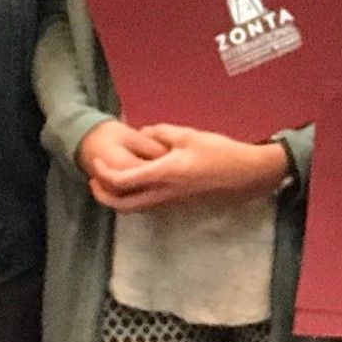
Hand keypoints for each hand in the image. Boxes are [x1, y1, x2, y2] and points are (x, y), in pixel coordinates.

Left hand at [87, 124, 286, 213]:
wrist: (247, 175)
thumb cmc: (220, 153)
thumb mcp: (189, 136)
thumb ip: (162, 133)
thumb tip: (144, 133)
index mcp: (164, 175)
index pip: (123, 181)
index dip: (105, 173)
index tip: (98, 161)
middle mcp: (164, 194)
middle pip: (124, 206)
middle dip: (104, 196)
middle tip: (94, 181)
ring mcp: (172, 202)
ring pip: (136, 208)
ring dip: (119, 198)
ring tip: (112, 180)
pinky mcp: (180, 203)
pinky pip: (149, 204)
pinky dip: (135, 196)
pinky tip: (138, 180)